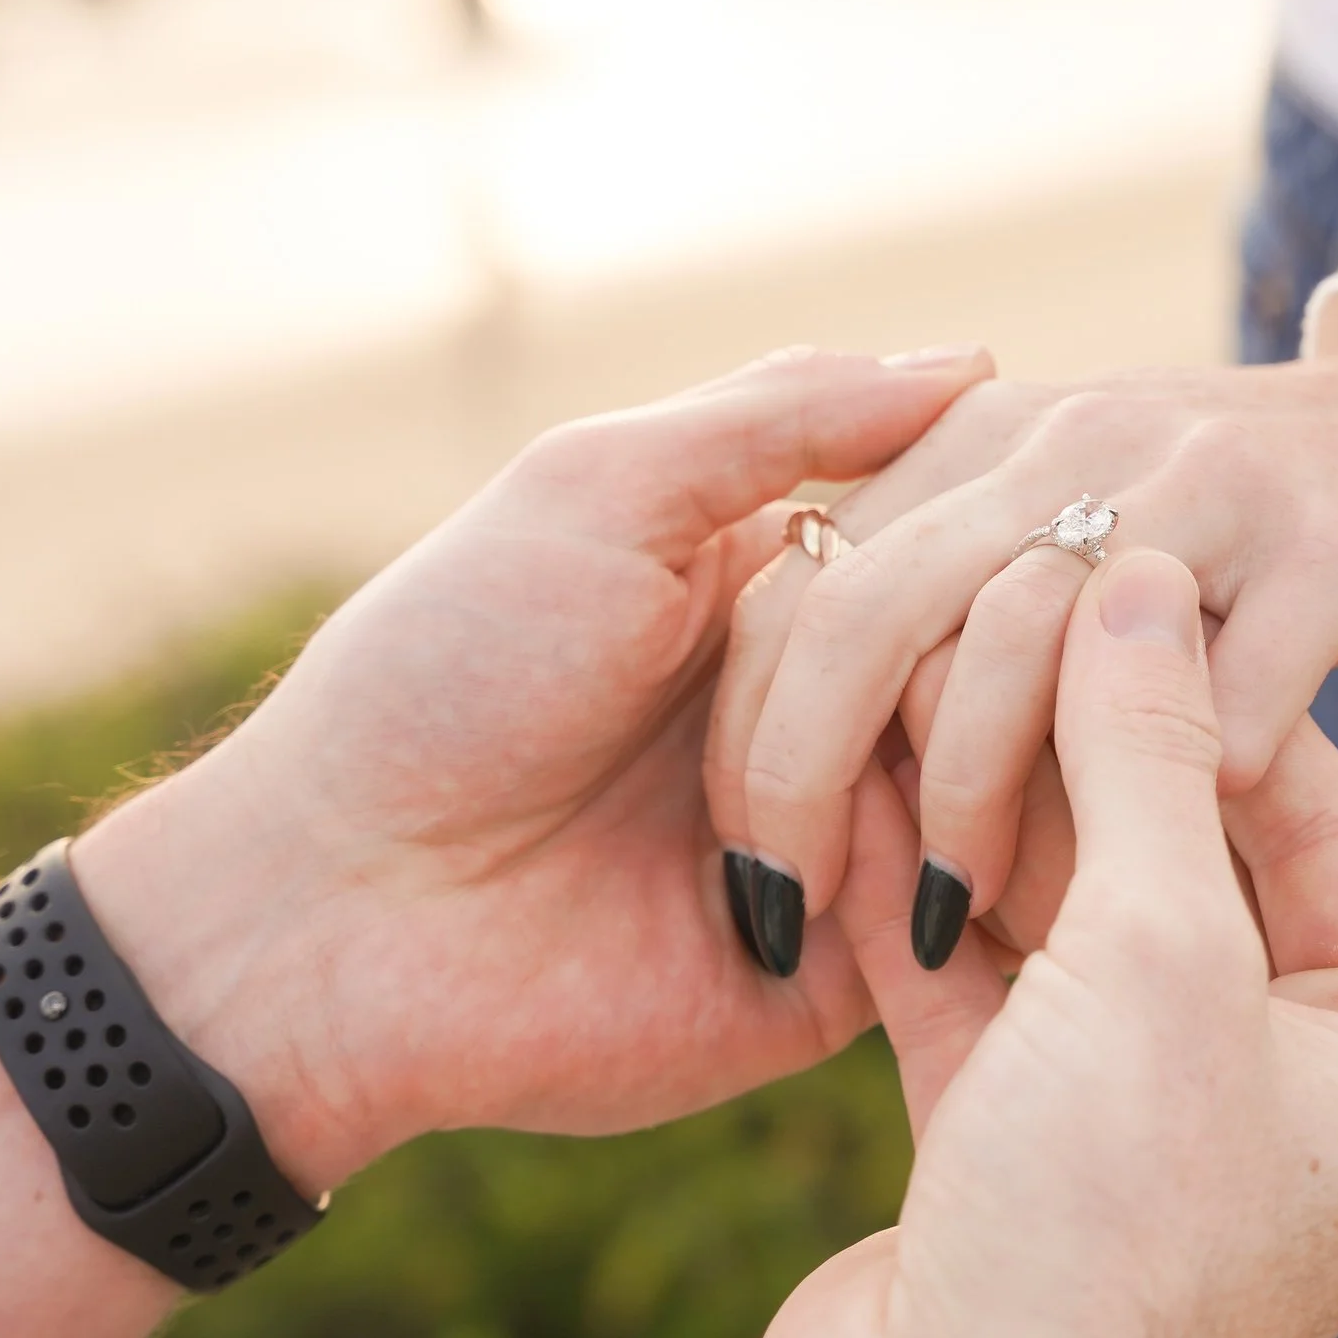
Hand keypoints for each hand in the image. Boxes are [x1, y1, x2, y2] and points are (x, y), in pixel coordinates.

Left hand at [67, 345, 992, 1190]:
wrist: (339, 917)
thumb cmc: (445, 680)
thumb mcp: (598, 492)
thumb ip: (780, 416)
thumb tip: (978, 362)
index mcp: (778, 583)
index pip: (956, 526)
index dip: (972, 521)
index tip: (960, 541)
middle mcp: (834, 701)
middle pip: (988, 648)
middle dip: (919, 666)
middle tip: (752, 718)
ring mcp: (849, 837)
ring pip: (998, 775)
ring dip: (917, 775)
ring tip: (784, 821)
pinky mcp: (847, 974)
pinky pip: (963, 918)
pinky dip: (925, 886)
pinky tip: (850, 884)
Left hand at [706, 317, 1337, 974]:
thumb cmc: (1230, 512)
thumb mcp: (1043, 496)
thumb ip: (910, 553)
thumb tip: (785, 649)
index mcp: (972, 438)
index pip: (809, 584)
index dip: (760, 735)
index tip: (760, 874)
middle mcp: (1066, 444)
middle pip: (889, 615)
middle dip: (825, 782)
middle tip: (813, 914)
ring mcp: (1202, 489)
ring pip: (1041, 655)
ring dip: (995, 809)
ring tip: (986, 924)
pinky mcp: (1332, 552)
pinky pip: (1236, 696)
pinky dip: (1188, 795)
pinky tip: (1174, 882)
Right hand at [750, 552, 1337, 1337]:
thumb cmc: (1108, 1223)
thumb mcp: (1159, 957)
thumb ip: (1152, 757)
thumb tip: (1141, 575)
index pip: (1320, 818)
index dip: (1220, 692)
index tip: (1129, 582)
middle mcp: (1283, 1093)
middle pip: (1186, 861)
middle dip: (1086, 747)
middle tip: (1009, 615)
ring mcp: (1141, 1125)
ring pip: (1066, 919)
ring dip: (987, 807)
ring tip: (917, 676)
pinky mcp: (1009, 1152)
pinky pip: (972, 985)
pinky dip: (916, 895)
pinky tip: (861, 788)